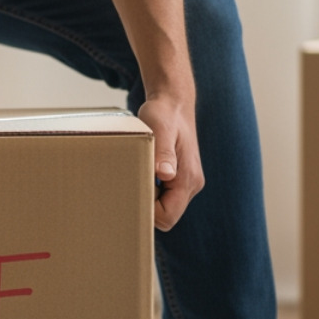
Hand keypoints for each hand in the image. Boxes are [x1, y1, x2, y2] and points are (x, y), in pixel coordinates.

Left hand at [136, 95, 204, 231]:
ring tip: (133, 180)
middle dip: (147, 209)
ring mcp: (186, 181)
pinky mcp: (178, 177)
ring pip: (166, 207)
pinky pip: (164, 196)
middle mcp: (191, 184)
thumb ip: (164, 153)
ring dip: (148, 199)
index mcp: (188, 178)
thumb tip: (165, 174)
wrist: (173, 103)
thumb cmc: (164, 114)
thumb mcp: (161, 130)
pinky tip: (139, 175)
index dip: (149, 213)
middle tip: (128, 189)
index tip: (133, 195)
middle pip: (168, 215)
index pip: (169, 216)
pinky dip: (150, 191)